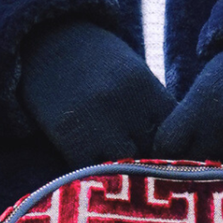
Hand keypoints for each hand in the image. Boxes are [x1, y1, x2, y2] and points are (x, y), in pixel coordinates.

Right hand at [19, 19, 173, 165]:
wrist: (44, 42)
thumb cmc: (96, 63)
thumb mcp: (133, 74)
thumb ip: (154, 109)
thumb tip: (178, 149)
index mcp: (145, 88)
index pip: (176, 133)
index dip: (176, 150)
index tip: (171, 159)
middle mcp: (124, 107)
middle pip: (156, 155)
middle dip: (156, 167)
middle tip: (152, 176)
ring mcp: (96, 126)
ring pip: (129, 171)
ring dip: (129, 178)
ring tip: (127, 179)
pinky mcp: (71, 142)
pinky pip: (96, 175)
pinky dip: (102, 180)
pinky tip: (102, 177)